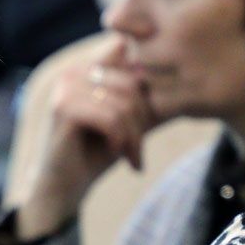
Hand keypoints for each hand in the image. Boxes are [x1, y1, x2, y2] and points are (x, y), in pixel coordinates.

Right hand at [15, 36, 158, 240]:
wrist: (65, 186)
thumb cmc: (97, 152)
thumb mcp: (127, 120)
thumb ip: (144, 97)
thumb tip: (180, 79)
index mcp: (86, 69)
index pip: (130, 58)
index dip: (143, 78)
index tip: (147, 102)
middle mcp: (72, 72)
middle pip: (131, 84)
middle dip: (142, 120)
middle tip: (138, 149)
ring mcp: (65, 89)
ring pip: (123, 104)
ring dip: (134, 136)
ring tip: (131, 156)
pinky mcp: (64, 109)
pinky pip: (111, 119)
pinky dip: (121, 140)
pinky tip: (117, 154)